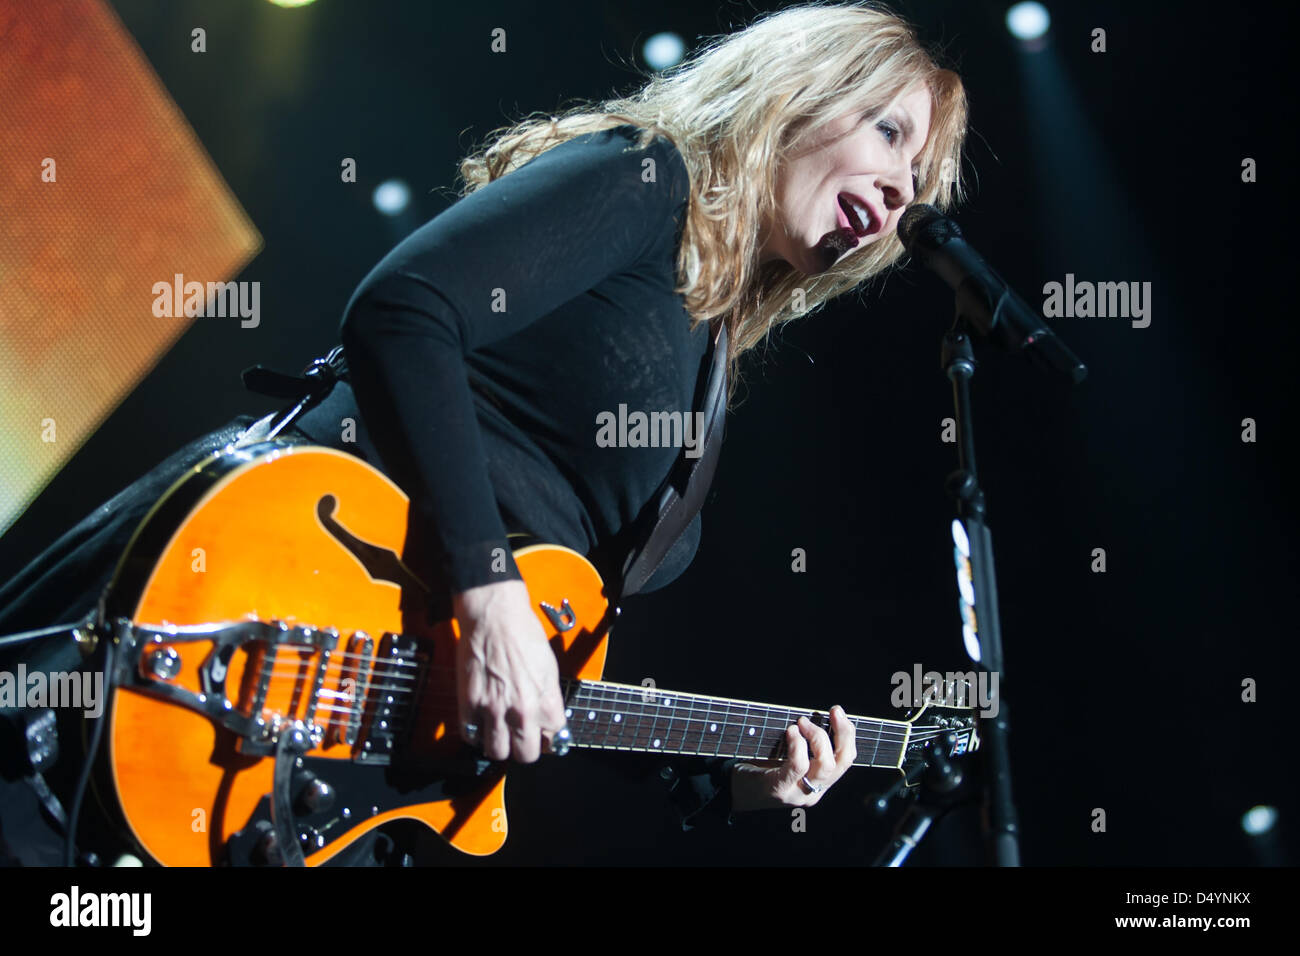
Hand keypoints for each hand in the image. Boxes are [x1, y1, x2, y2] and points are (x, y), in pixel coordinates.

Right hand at [452, 578, 567, 762]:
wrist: (495, 617)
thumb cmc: (524, 635)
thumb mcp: (549, 667)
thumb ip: (549, 697)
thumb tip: (548, 717)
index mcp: (546, 701)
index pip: (553, 738)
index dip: (547, 736)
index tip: (542, 732)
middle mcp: (522, 710)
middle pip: (526, 755)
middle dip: (524, 748)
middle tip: (520, 736)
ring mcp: (494, 709)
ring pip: (497, 752)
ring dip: (498, 744)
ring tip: (498, 730)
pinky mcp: (469, 704)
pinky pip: (471, 736)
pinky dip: (475, 733)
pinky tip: (480, 721)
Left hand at [730, 706, 855, 809]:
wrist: (733, 790)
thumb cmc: (761, 766)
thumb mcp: (790, 757)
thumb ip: (807, 745)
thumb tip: (818, 716)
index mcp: (820, 784)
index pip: (846, 759)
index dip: (848, 734)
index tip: (839, 713)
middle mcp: (814, 792)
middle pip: (842, 762)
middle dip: (842, 733)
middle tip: (832, 712)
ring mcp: (798, 793)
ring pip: (825, 765)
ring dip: (818, 737)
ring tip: (802, 722)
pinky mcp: (780, 789)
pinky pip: (798, 765)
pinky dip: (797, 744)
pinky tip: (791, 731)